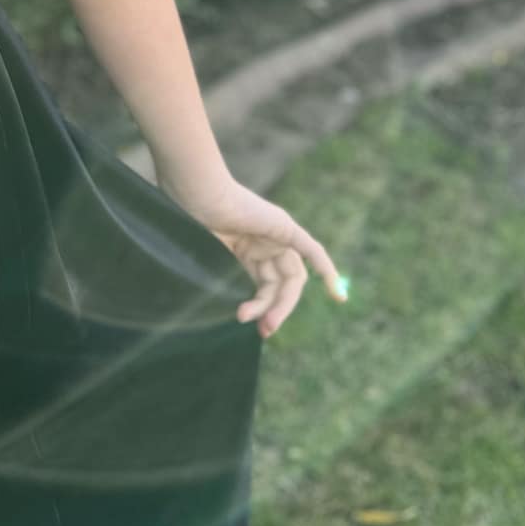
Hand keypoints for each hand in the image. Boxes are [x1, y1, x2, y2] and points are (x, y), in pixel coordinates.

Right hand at [162, 171, 347, 338]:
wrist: (192, 194)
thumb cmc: (187, 223)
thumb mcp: (207, 261)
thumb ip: (221, 283)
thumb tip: (230, 315)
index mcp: (243, 249)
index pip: (264, 284)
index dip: (261, 308)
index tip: (253, 326)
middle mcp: (263, 242)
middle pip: (279, 285)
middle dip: (273, 311)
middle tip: (263, 331)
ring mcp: (275, 234)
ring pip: (291, 277)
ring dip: (282, 304)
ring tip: (263, 321)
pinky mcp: (284, 227)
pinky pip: (312, 251)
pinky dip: (325, 270)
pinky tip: (337, 295)